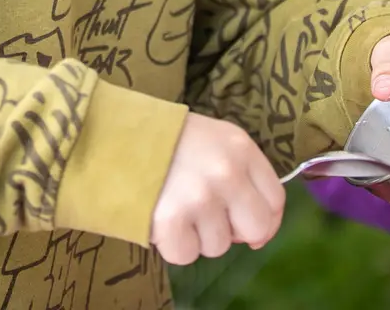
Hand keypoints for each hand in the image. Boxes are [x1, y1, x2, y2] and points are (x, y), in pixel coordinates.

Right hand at [150, 113, 285, 263]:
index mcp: (240, 147)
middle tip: (208, 218)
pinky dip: (173, 244)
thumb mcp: (214, 139)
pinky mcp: (172, 219)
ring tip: (176, 206)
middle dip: (235, 231)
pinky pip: (187, 255)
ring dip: (198, 235)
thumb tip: (257, 234)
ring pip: (218, 245)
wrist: (114, 134)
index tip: (244, 222)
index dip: (265, 218)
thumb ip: (241, 174)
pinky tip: (162, 218)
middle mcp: (227, 172)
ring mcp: (200, 197)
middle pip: (257, 227)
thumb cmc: (167, 139)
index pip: (275, 199)